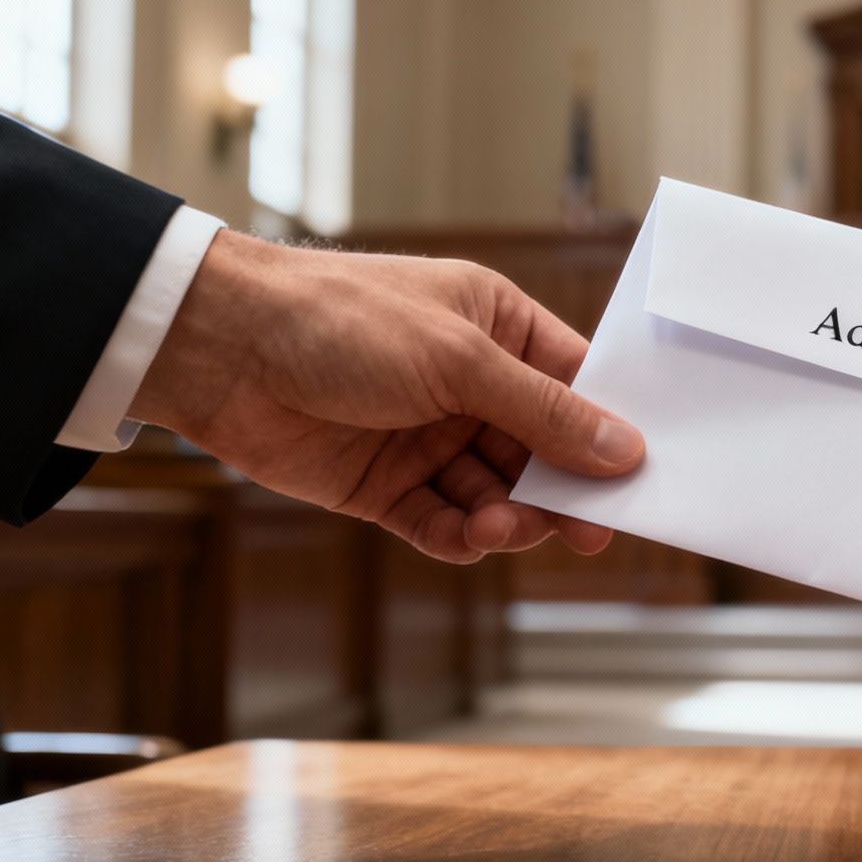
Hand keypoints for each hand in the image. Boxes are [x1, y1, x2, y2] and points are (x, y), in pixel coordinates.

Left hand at [130, 230, 641, 562]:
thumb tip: (625, 449)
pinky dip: (461, 538)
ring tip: (500, 528)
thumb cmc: (342, 322)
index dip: (610, 433)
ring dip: (509, 519)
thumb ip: (545, 412)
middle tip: (587, 532)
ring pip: (498, 496)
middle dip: (562, 492)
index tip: (640, 480)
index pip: (576, 387)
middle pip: (543, 453)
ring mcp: (427, 437)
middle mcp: (470, 384)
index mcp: (498, 328)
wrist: (221, 350)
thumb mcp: (461, 360)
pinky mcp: (385, 485)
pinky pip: (443, 522)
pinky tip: (467, 539)